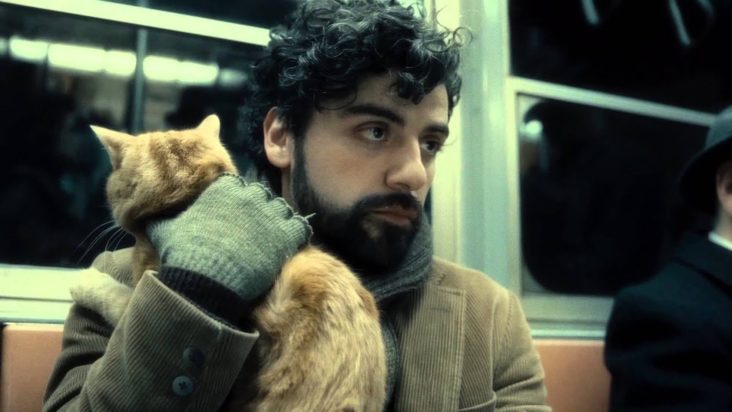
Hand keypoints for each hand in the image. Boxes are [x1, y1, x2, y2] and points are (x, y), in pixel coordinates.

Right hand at [147, 173, 311, 301]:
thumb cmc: (185, 257)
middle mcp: (250, 196)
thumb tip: (140, 211)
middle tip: (252, 229)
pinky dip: (297, 234)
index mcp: (223, 190)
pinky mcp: (286, 236)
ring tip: (271, 237)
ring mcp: (271, 215)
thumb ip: (158, 216)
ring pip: (281, 208)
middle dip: (257, 208)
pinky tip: (289, 243)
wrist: (207, 284)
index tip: (232, 216)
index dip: (235, 199)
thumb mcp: (164, 231)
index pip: (236, 185)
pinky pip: (301, 227)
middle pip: (260, 195)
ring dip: (277, 220)